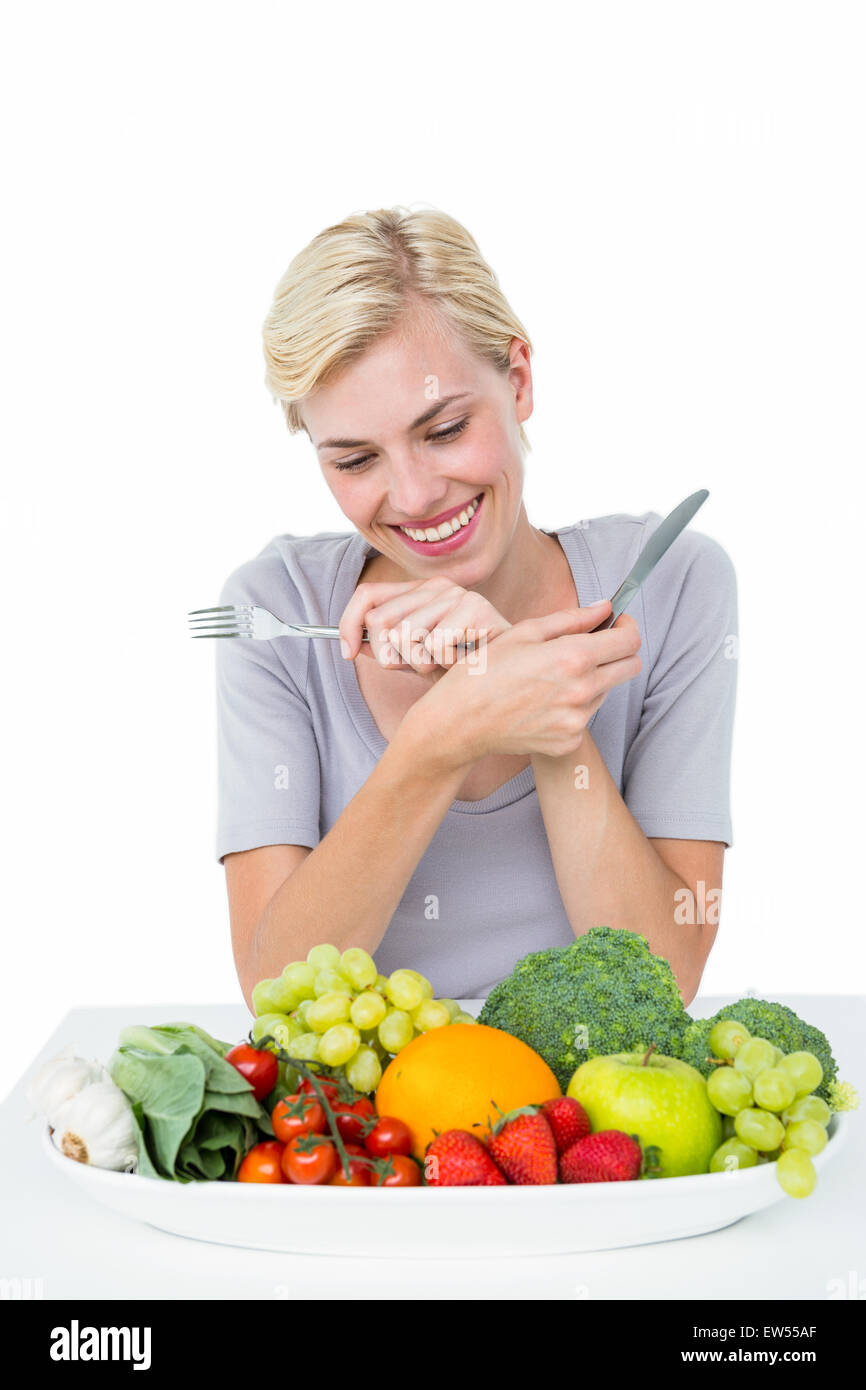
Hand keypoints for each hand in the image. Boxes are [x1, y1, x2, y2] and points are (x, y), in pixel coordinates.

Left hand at [339, 576, 511, 678]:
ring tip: (445, 665)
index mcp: (420, 592)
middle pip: (379, 621)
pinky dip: (444, 665)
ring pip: (404, 635)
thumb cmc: (462, 670)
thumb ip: (384, 649)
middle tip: (418, 666)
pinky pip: (434, 646)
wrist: (507, 681)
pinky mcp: (477, 610)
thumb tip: (350, 644)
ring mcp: (458, 595)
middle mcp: (438, 586)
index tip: (347, 654)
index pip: (367, 595)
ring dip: (420, 664)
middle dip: (389, 656)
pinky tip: (463, 663)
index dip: (348, 625)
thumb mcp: (414, 660)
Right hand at [401, 600, 641, 763]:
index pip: (630, 641)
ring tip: (550, 678)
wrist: (458, 722)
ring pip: (605, 692)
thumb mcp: (524, 632)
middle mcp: (582, 691)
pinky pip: (584, 717)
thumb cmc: (484, 671)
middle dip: (617, 652)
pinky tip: (541, 702)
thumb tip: (605, 608)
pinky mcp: (568, 742)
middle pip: (629, 668)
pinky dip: (572, 706)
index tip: (616, 623)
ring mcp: (577, 721)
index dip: (627, 627)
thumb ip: (572, 619)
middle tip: (592, 646)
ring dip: (591, 680)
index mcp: (573, 658)